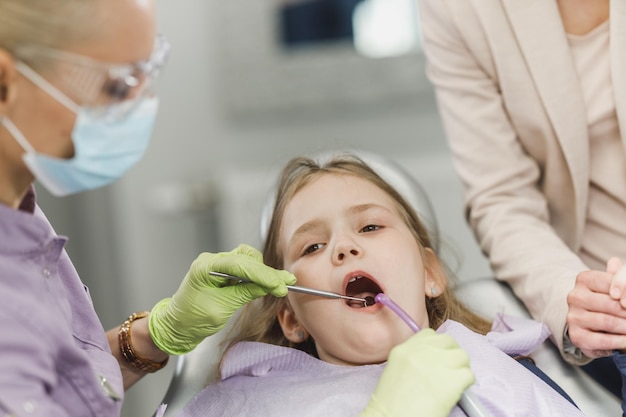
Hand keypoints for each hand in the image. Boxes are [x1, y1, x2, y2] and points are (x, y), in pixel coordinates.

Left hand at [148, 244, 295, 354]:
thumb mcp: (221, 309)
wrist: (177, 326)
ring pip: (247, 260)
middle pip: (246, 259)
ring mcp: (216, 265)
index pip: (239, 266)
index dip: (263, 275)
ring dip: (263, 271)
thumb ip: (244, 294)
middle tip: (286, 283)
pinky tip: (268, 282)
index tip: (280, 284)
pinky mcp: (222, 272)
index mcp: (204, 268)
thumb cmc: (191, 320)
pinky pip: (243, 267)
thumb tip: (267, 286)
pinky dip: (257, 274)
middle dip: (267, 273)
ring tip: (280, 282)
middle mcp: (210, 262)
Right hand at [360, 329, 473, 416]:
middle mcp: (421, 351)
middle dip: (451, 355)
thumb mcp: (396, 371)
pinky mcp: (452, 379)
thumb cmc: (392, 404)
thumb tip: (437, 358)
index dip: (437, 347)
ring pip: (462, 356)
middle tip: (449, 372)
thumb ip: (414, 358)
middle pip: (449, 342)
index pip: (430, 335)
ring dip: (460, 369)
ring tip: (451, 385)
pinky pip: (469, 375)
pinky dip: (465, 385)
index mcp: (404, 349)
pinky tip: (455, 394)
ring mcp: (437, 363)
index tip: (438, 359)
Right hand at [566, 258, 625, 357]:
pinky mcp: (577, 336)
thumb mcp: (613, 285)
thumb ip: (618, 275)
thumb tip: (616, 262)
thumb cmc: (606, 300)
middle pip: (610, 303)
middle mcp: (574, 297)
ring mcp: (573, 317)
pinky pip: (602, 340)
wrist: (589, 323)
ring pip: (607, 322)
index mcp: (583, 279)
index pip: (610, 281)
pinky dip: (620, 342)